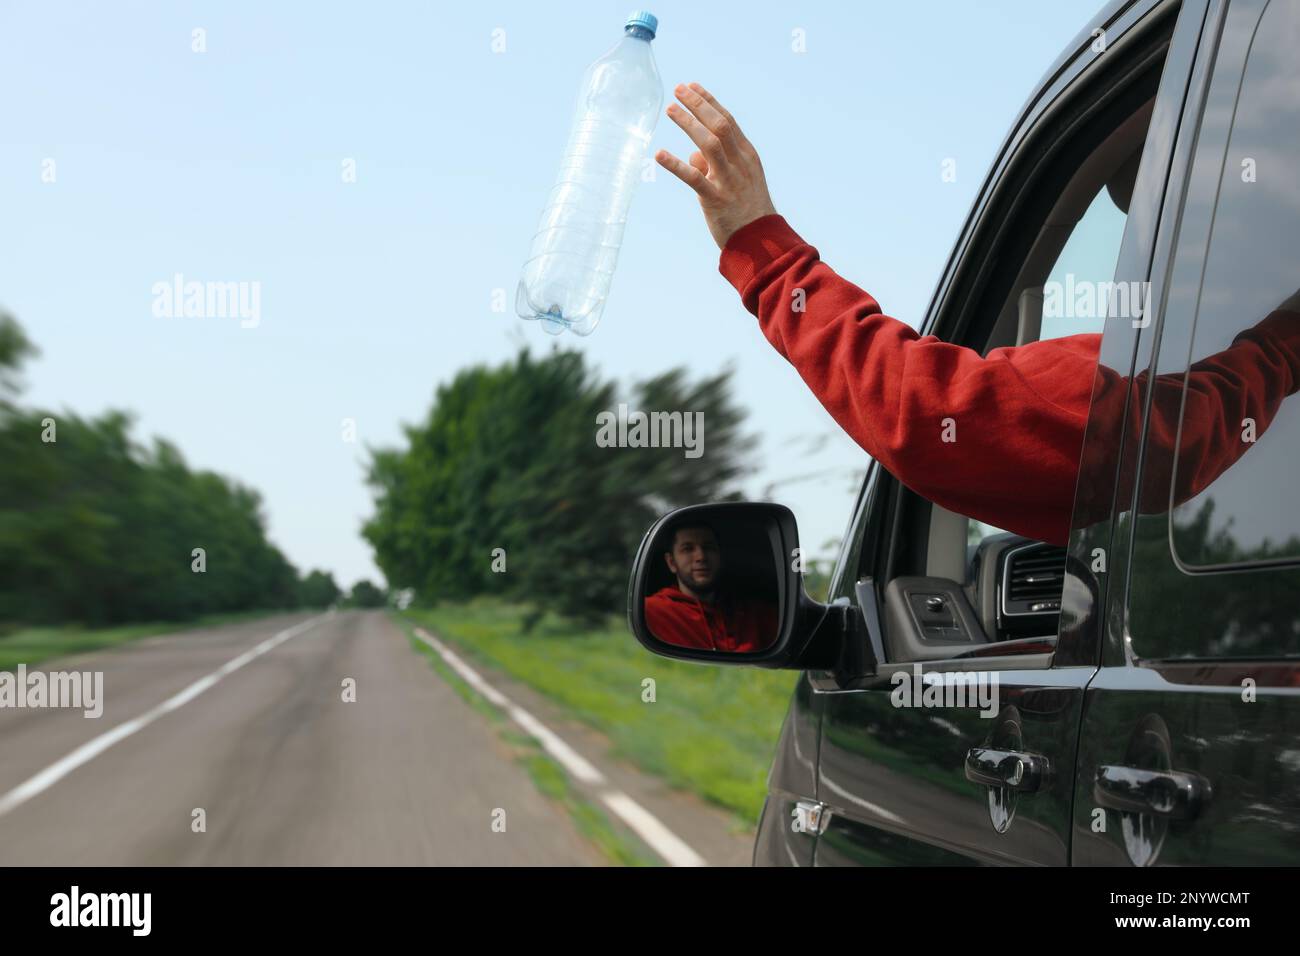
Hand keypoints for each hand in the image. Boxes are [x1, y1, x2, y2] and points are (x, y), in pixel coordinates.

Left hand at [655, 82, 777, 249]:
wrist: (761, 241)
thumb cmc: (747, 210)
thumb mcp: (737, 182)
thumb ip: (715, 165)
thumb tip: (692, 156)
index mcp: (747, 156)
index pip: (727, 121)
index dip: (709, 102)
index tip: (691, 86)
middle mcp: (739, 164)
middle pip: (719, 125)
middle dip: (698, 105)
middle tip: (678, 90)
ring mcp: (729, 181)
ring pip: (709, 144)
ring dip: (689, 124)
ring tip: (671, 110)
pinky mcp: (716, 200)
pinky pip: (694, 179)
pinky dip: (676, 165)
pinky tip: (659, 155)